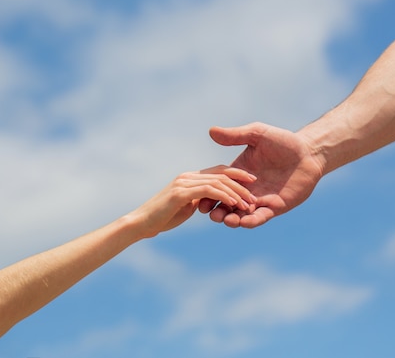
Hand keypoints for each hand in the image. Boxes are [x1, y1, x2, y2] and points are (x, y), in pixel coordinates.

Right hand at [134, 165, 256, 236]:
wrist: (139, 223)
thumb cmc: (160, 219)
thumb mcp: (183, 207)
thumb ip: (197, 201)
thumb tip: (209, 203)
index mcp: (190, 178)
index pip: (218, 171)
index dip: (236, 175)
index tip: (252, 183)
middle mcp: (188, 176)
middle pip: (221, 173)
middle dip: (241, 183)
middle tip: (255, 195)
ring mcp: (184, 183)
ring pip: (218, 181)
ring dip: (236, 192)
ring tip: (248, 203)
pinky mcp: (181, 193)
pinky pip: (209, 190)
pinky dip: (224, 196)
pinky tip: (235, 205)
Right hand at [198, 123, 323, 227]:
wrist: (308, 153)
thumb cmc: (283, 141)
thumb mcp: (257, 134)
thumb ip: (235, 135)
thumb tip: (211, 131)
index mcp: (238, 173)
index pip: (218, 186)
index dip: (208, 194)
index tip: (200, 198)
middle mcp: (246, 188)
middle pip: (226, 203)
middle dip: (217, 210)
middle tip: (211, 213)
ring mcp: (259, 199)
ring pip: (240, 214)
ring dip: (231, 219)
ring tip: (226, 219)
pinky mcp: (273, 207)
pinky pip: (259, 218)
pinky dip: (250, 221)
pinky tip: (244, 222)